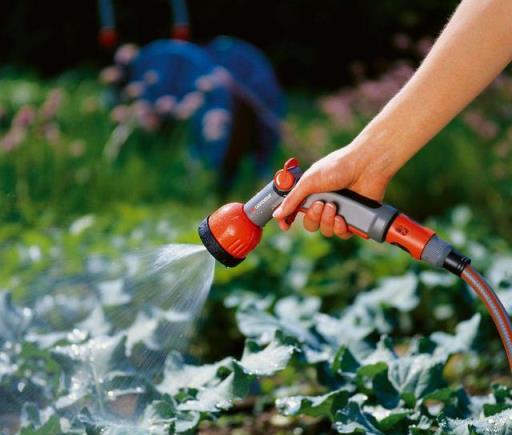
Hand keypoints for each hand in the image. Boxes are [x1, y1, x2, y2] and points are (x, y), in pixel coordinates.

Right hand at [272, 143, 391, 238]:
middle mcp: (323, 203)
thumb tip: (277, 213)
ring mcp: (338, 211)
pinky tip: (342, 218)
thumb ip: (293, 199)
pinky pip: (341, 234)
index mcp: (310, 193)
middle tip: (320, 204)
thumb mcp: (309, 181)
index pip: (294, 211)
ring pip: (325, 230)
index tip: (285, 226)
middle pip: (310, 224)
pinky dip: (340, 228)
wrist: (366, 166)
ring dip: (327, 221)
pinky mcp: (353, 218)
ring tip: (334, 206)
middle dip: (313, 217)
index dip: (288, 220)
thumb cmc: (338, 167)